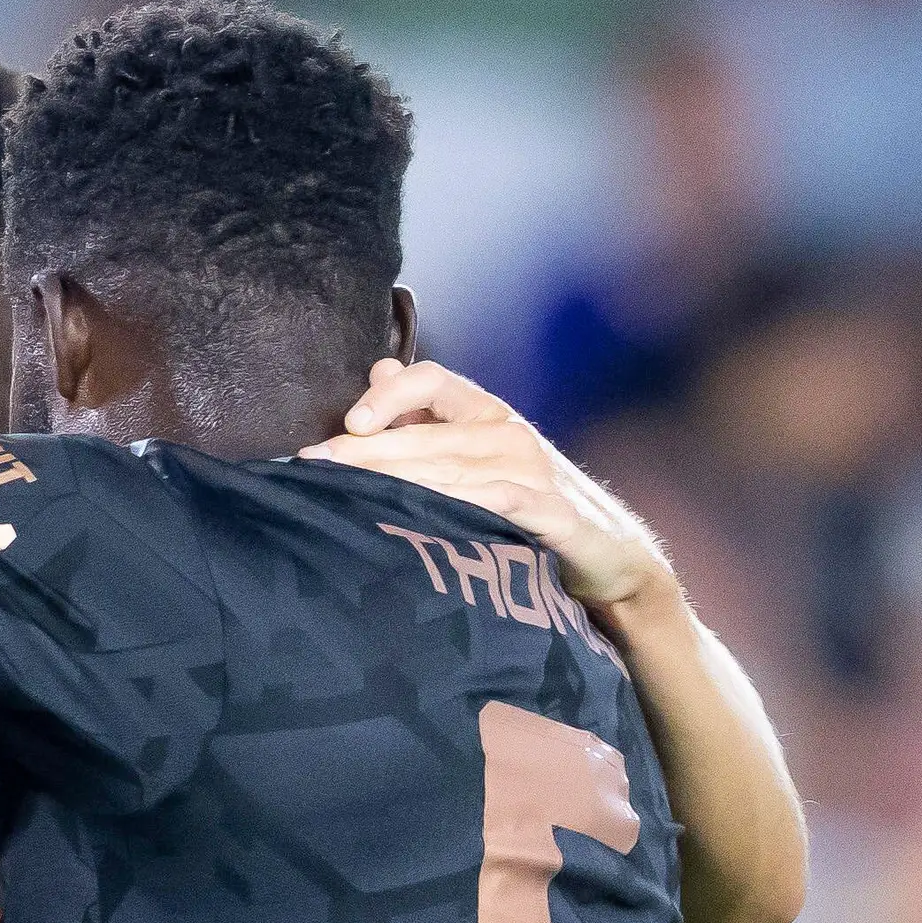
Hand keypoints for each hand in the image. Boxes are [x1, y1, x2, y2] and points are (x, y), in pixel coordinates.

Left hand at [301, 359, 678, 612]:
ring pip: (449, 472)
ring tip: (345, 495)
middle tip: (315, 467)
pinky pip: (493, 505)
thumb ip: (426, 416)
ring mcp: (532, 472)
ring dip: (395, 484)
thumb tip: (379, 364)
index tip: (349, 424)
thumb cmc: (526, 508)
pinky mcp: (551, 513)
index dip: (388, 395)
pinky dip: (455, 507)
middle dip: (366, 453)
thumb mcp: (474, 456)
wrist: (606, 558)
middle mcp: (508, 434)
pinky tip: (417, 517)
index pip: (432, 380)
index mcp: (486, 414)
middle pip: (426, 435)